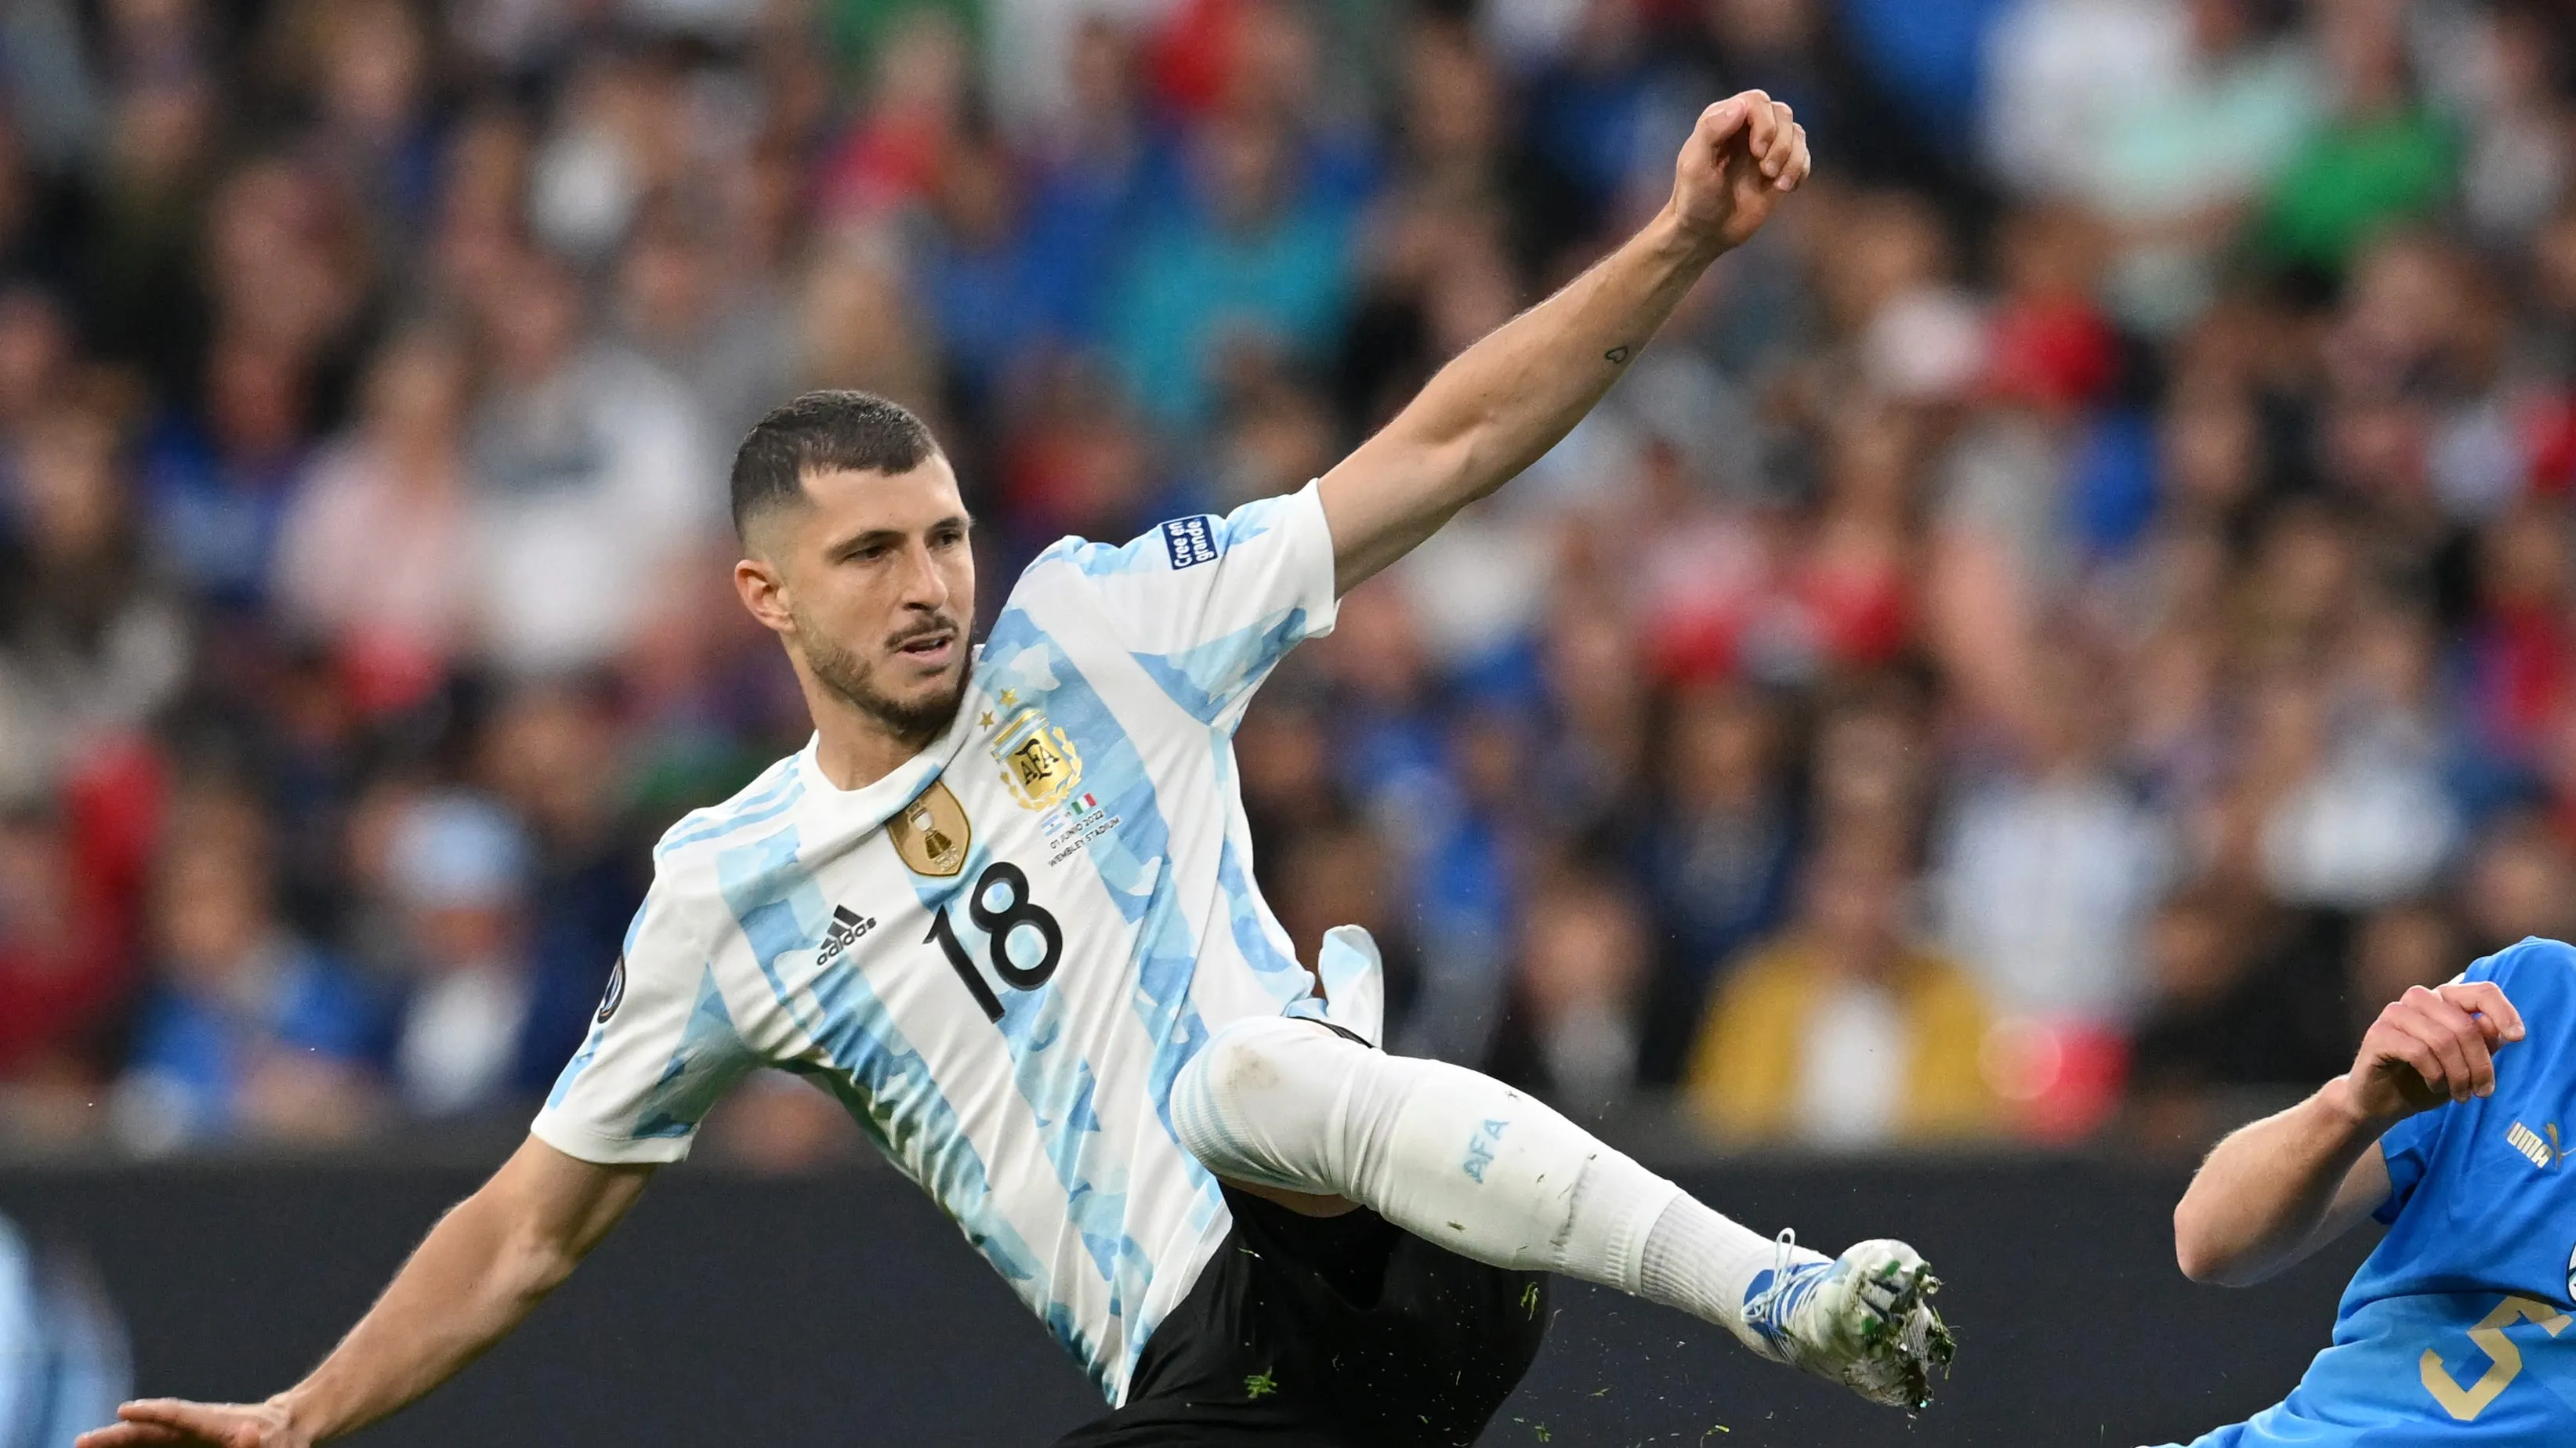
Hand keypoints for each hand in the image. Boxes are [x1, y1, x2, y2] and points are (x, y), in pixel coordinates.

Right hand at [77, 1397, 309, 1447]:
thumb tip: (250, 1434)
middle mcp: (196, 1426)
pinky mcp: (187, 1445)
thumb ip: (257, 1443)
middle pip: (151, 1429)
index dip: (152, 1412)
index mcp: (215, 1423)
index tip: (124, 1410)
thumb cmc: (284, 1440)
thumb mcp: (274, 1443)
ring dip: (117, 1442)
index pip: (178, 1415)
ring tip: (84, 1444)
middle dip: (117, 1434)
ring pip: (146, 1438)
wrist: (288, 1428)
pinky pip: (154, 1447)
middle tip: (82, 1440)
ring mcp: (189, 1436)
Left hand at [1668, 91, 1810, 253]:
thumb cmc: (1695, 198)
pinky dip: (1800, 170)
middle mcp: (1747, 128)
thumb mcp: (1694, 164)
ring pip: (1796, 132)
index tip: (1758, 151)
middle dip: (1780, 142)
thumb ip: (1711, 130)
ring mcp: (1766, 147)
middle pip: (1782, 113)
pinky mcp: (1780, 167)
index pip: (1757, 101)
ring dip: (1792, 158)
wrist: (1707, 232)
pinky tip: (1785, 188)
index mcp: (1723, 119)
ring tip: (1777, 184)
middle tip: (1766, 171)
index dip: (1765, 123)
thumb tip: (1741, 105)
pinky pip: (1804, 155)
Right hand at [2339, 981, 2526, 1124]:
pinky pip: (2418, 1052)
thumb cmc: (2428, 1077)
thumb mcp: (2466, 1062)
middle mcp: (2420, 998)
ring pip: (2443, 1040)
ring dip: (2458, 1075)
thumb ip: (2484, 1042)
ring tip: (2460, 1095)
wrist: (2383, 1100)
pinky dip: (2434, 1075)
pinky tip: (2435, 1085)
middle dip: (2480, 1066)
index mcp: (2445, 999)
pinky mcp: (2378, 1033)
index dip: (2505, 1012)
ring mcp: (2396, 1013)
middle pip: (2465, 1026)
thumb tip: (2503, 1029)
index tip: (2518, 1038)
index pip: (2483, 991)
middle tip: (2482, 1093)